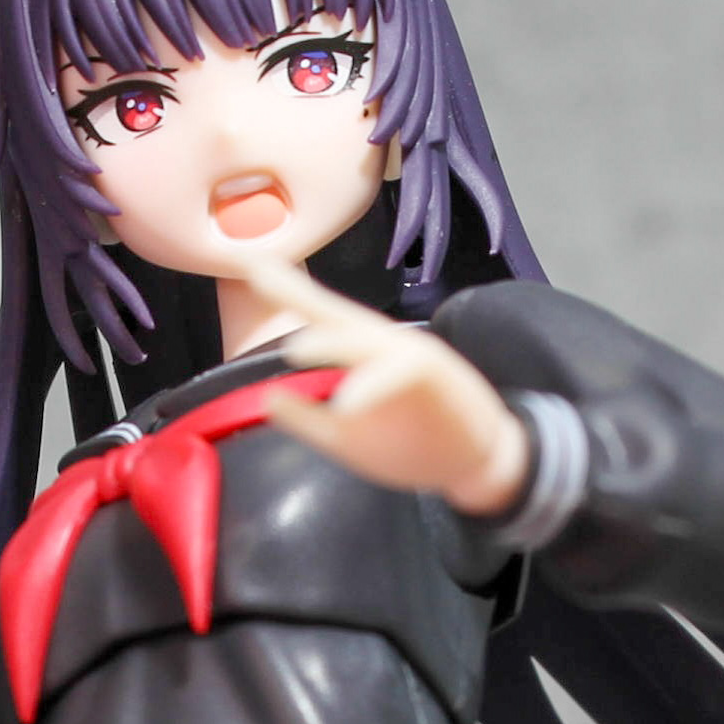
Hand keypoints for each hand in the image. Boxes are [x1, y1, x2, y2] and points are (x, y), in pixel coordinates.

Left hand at [240, 257, 530, 515]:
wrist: (478, 460)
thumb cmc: (412, 444)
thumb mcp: (347, 439)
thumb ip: (308, 419)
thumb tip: (268, 399)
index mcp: (359, 355)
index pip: (316, 316)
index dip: (282, 288)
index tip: (246, 263)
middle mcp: (382, 345)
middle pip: (336, 313)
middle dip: (296, 292)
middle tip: (255, 272)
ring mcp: (410, 356)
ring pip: (368, 341)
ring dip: (333, 345)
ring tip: (296, 350)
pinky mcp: (437, 376)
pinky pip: (402, 374)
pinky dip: (374, 387)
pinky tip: (349, 404)